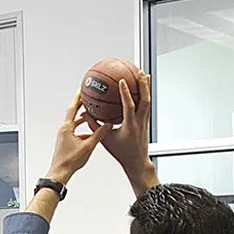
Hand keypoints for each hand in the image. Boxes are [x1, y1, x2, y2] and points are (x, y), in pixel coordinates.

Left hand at [46, 91, 112, 185]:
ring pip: (74, 124)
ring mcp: (64, 136)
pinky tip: (91, 133)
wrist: (60, 173)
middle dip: (81, 105)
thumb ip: (99, 134)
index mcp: (66, 128)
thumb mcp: (88, 146)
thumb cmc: (70, 161)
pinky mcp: (65, 142)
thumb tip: (108, 125)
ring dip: (83, 118)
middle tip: (88, 97)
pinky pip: (75, 132)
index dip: (78, 97)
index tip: (82, 88)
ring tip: (92, 113)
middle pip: (73, 113)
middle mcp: (64, 130)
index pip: (72, 108)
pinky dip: (83, 130)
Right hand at [85, 71, 157, 195]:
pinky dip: (144, 94)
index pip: (129, 106)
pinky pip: (146, 104)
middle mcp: (140, 121)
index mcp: (130, 126)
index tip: (123, 81)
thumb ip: (95, 126)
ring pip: (148, 100)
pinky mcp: (146, 121)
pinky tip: (142, 88)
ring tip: (143, 74)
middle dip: (142, 85)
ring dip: (146, 87)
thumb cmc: (121, 152)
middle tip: (139, 72)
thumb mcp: (105, 140)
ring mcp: (145, 121)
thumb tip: (86, 113)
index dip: (126, 93)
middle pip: (145, 100)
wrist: (136, 162)